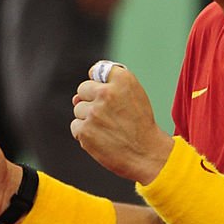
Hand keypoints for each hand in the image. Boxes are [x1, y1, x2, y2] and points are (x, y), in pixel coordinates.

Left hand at [70, 65, 173, 183]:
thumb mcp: (135, 96)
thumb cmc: (140, 125)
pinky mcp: (85, 130)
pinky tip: (101, 138)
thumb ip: (109, 87)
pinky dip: (85, 133)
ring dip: (88, 118)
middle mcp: (107, 93)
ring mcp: (94, 112)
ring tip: (108, 128)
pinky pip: (75, 126)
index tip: (108, 94)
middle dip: (91, 100)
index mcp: (123, 80)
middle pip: (83, 89)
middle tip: (109, 115)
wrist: (147, 154)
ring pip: (78, 109)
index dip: (99, 83)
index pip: (97, 70)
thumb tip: (75, 98)